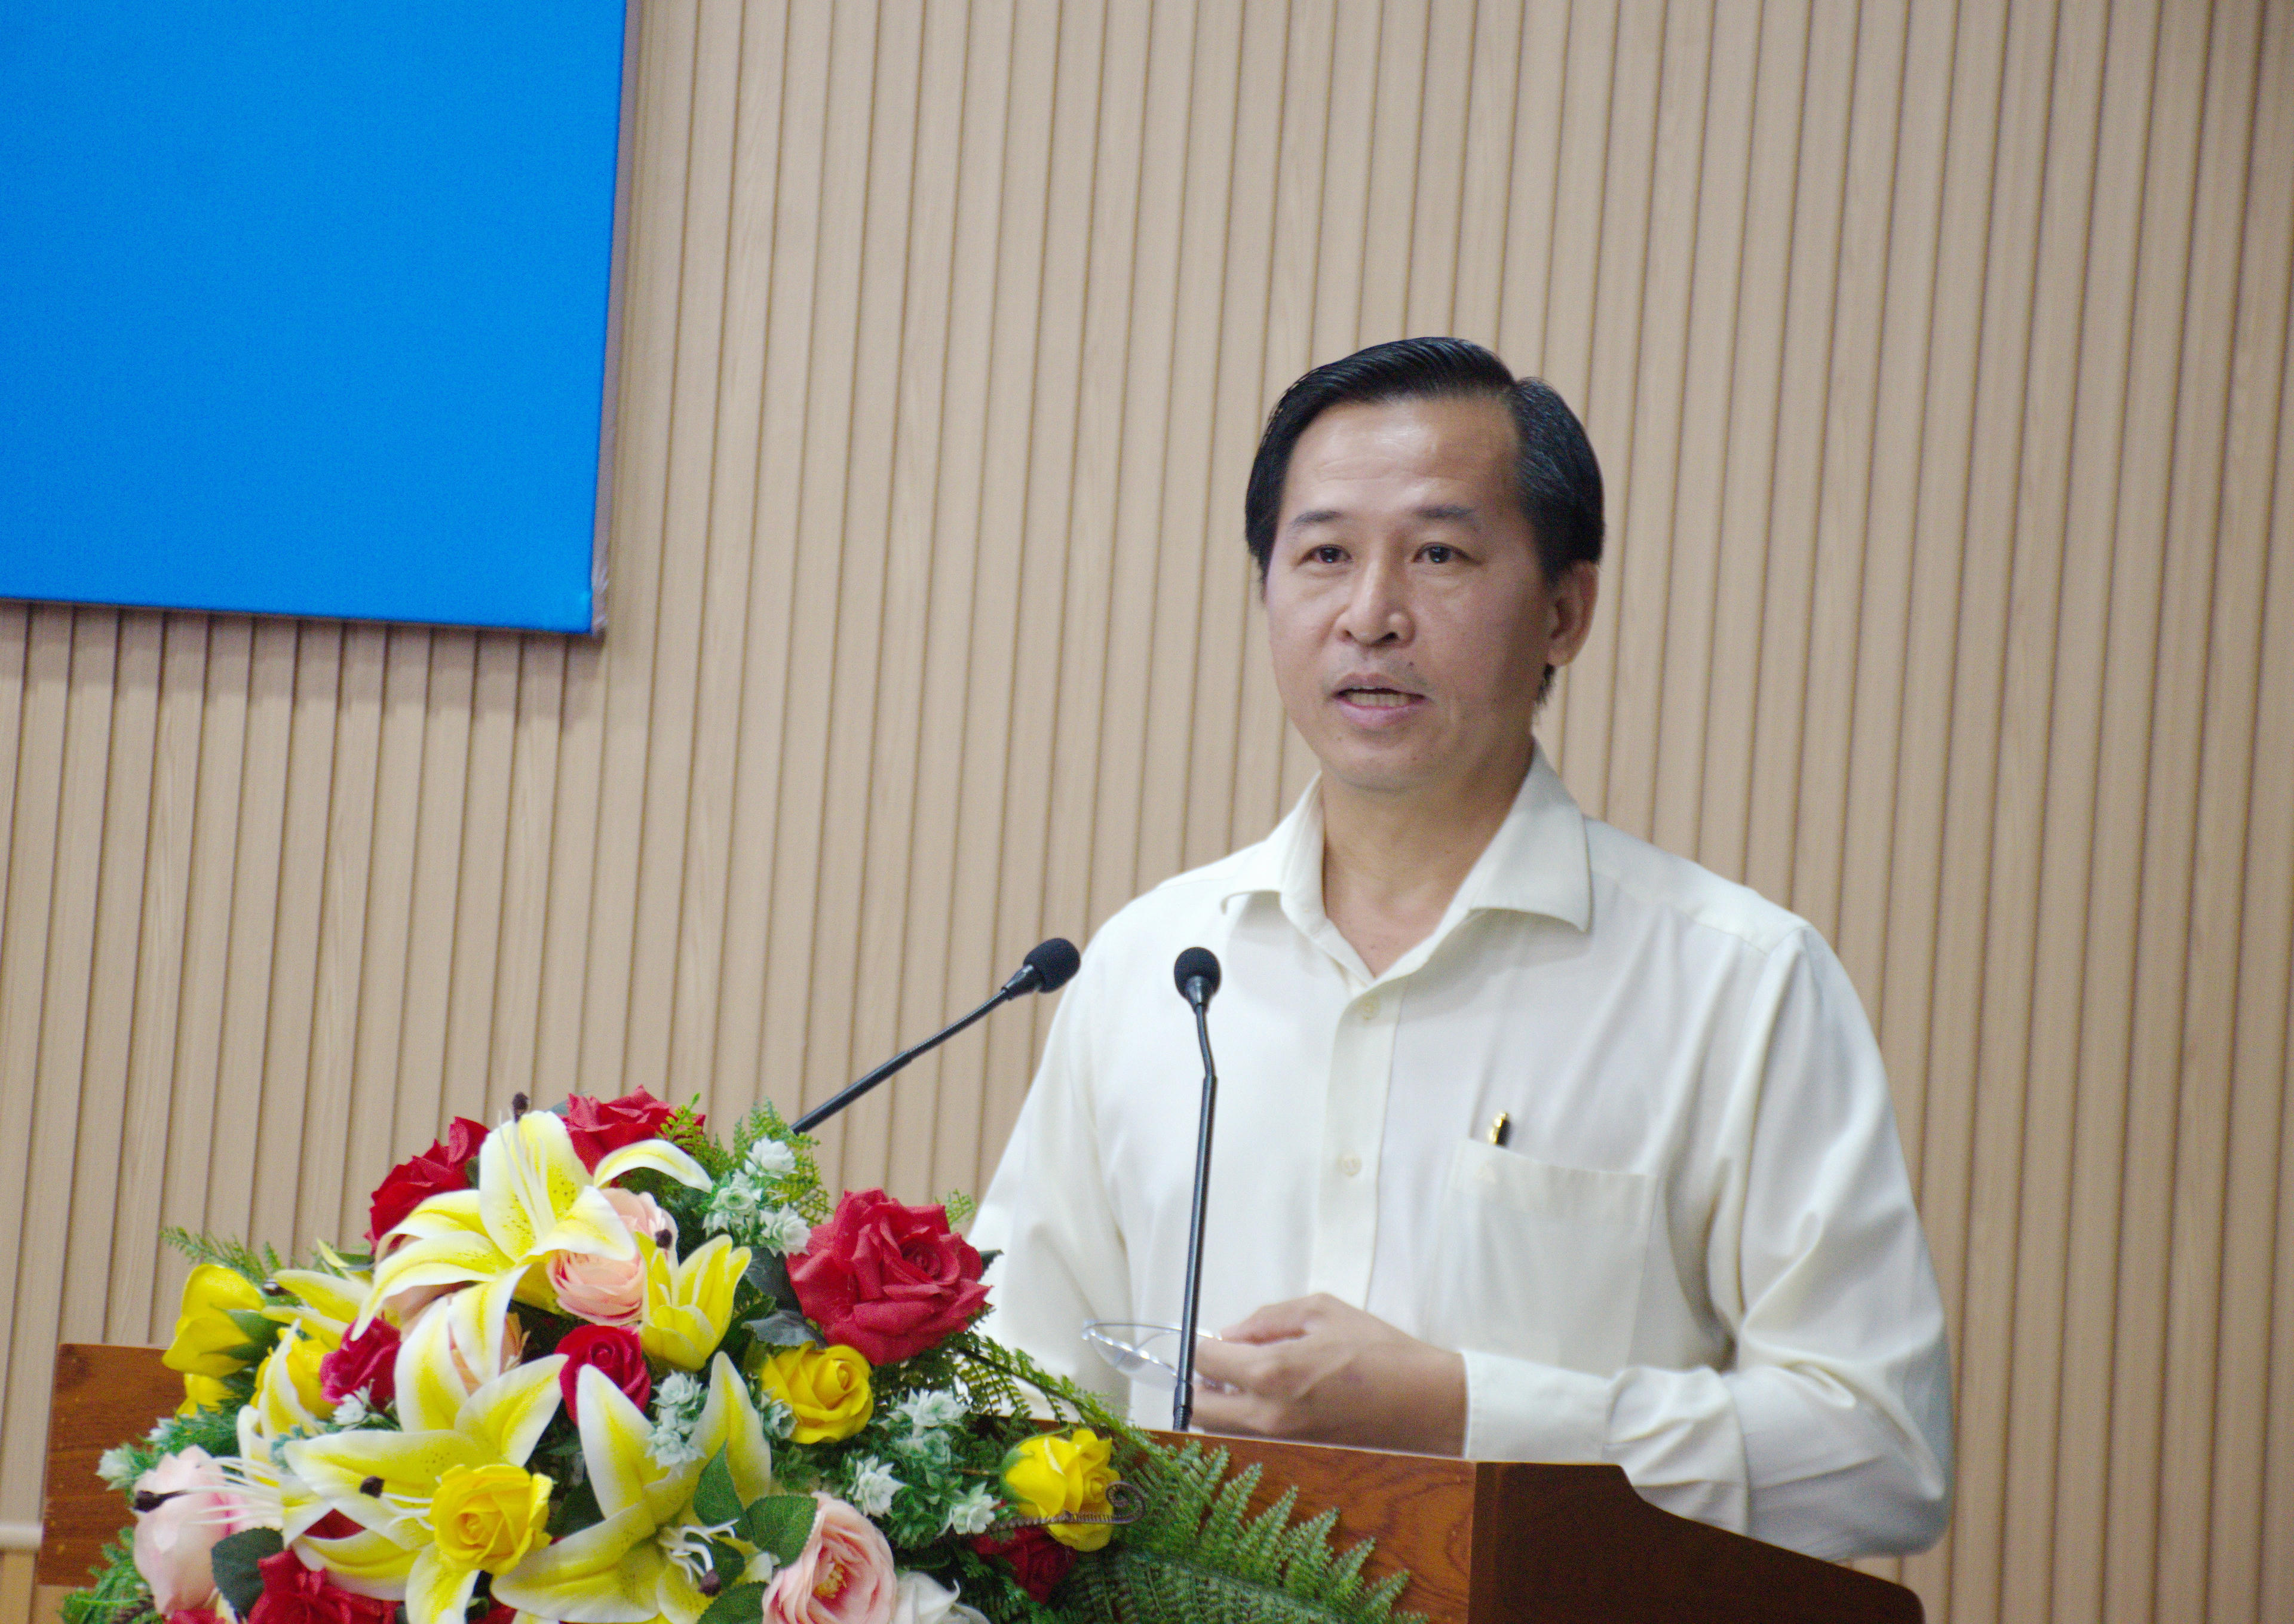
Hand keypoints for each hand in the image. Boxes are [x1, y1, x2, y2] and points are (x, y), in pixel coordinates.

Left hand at [1186, 1294, 1466, 1455]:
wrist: (1426, 1404)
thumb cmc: (1380, 1353)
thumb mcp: (1322, 1311)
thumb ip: (1267, 1318)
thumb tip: (1230, 1333)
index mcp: (1272, 1371)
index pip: (1203, 1362)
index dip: (1201, 1346)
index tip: (1212, 1341)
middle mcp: (1268, 1415)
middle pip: (1198, 1409)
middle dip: (1200, 1383)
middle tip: (1222, 1364)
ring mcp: (1280, 1444)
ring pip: (1219, 1433)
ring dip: (1220, 1408)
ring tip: (1247, 1384)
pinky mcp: (1294, 1459)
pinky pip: (1249, 1445)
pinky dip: (1244, 1427)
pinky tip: (1270, 1405)